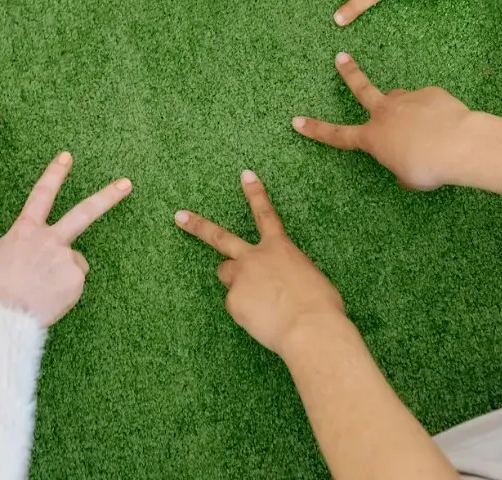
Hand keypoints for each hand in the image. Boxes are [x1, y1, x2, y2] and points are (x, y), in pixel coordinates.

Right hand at [0, 152, 132, 325]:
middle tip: (127, 184)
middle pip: (84, 212)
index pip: (41, 194)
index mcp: (24, 231)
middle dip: (107, 196)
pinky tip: (47, 302)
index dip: (55, 174)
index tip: (67, 157)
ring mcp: (66, 258)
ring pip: (74, 263)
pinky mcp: (75, 281)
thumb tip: (30, 263)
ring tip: (40, 292)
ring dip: (63, 275)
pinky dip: (63, 294)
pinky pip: (73, 286)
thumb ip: (19, 253)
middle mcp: (49, 239)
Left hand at [175, 170, 344, 355]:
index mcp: (280, 248)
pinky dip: (246, 312)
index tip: (245, 175)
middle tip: (179, 217)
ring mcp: (240, 278)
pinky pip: (236, 306)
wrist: (310, 328)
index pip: (265, 214)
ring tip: (258, 300)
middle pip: (220, 237)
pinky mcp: (233, 301)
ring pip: (227, 275)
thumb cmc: (321, 305)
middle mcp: (255, 257)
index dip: (255, 193)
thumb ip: (288, 273)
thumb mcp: (310, 279)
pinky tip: (263, 320)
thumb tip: (280, 283)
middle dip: (197, 225)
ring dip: (235, 281)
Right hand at [293, 53, 472, 189]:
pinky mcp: (430, 93)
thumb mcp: (409, 178)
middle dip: (349, 73)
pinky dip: (434, 115)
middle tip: (340, 57)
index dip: (315, 129)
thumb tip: (404, 166)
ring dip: (406, 110)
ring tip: (425, 127)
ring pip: (400, 100)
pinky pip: (429, 104)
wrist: (458, 143)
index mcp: (373, 137)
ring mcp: (407, 99)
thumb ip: (401, 169)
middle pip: (361, 88)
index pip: (337, 135)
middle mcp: (385, 113)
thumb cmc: (428, 166)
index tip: (297, 121)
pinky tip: (447, 126)